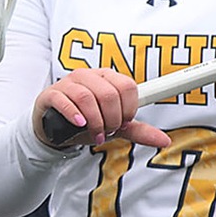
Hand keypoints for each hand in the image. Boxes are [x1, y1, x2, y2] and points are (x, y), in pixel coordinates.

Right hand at [32, 68, 169, 149]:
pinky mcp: (51, 94)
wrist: (54, 130)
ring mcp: (68, 83)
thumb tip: (164, 140)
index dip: (129, 109)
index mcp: (107, 77)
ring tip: (97, 133)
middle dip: (112, 118)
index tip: (123, 122)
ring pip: (87, 96)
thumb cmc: (86, 123)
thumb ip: (138, 131)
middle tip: (108, 131)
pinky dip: (74, 113)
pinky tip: (81, 124)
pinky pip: (64, 99)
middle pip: (109, 93)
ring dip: (95, 120)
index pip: (127, 86)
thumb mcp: (114, 126)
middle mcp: (88, 76)